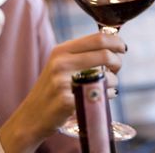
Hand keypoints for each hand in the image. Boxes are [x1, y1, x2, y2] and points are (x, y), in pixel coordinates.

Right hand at [0, 33, 126, 152]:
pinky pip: (102, 94)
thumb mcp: (61, 64)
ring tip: (106, 86)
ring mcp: (63, 82)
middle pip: (106, 55)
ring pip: (107, 76)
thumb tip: (114, 43)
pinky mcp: (68, 101)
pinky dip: (108, 95)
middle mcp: (61, 63)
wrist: (31, 117)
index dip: (116, 41)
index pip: (98, 38)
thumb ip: (82, 53)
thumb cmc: (53, 89)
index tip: (122, 48)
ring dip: (114, 82)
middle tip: (116, 69)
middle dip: (118, 62)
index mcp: (61, 50)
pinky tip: (102, 97)